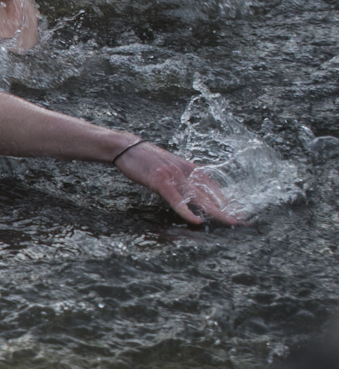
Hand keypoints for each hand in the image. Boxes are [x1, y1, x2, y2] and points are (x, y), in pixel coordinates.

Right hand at [115, 140, 244, 225]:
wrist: (126, 147)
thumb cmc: (145, 159)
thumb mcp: (168, 167)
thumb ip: (180, 177)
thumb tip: (189, 191)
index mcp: (190, 168)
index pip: (213, 187)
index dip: (227, 200)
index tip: (239, 212)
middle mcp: (186, 172)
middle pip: (210, 194)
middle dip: (228, 208)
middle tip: (243, 220)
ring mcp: (174, 176)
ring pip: (199, 198)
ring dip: (216, 211)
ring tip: (230, 222)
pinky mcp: (160, 181)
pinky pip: (176, 199)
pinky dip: (186, 211)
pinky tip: (196, 220)